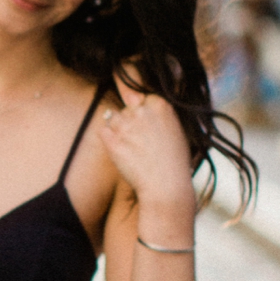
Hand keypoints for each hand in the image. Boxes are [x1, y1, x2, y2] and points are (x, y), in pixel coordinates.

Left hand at [99, 90, 195, 223]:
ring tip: (133, 149)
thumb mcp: (176, 128)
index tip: (141, 120)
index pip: (138, 94)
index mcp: (160, 104)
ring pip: (112, 118)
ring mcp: (126, 125)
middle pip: (124, 107)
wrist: (166, 186)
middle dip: (128, 120)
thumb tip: (135, 98)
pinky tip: (122, 153)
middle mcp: (142, 110)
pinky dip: (109, 140)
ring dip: (118, 130)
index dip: (138, 108)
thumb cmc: (174, 162)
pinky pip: (103, 131)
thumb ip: (157, 112)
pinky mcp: (112, 140)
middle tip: (139, 141)